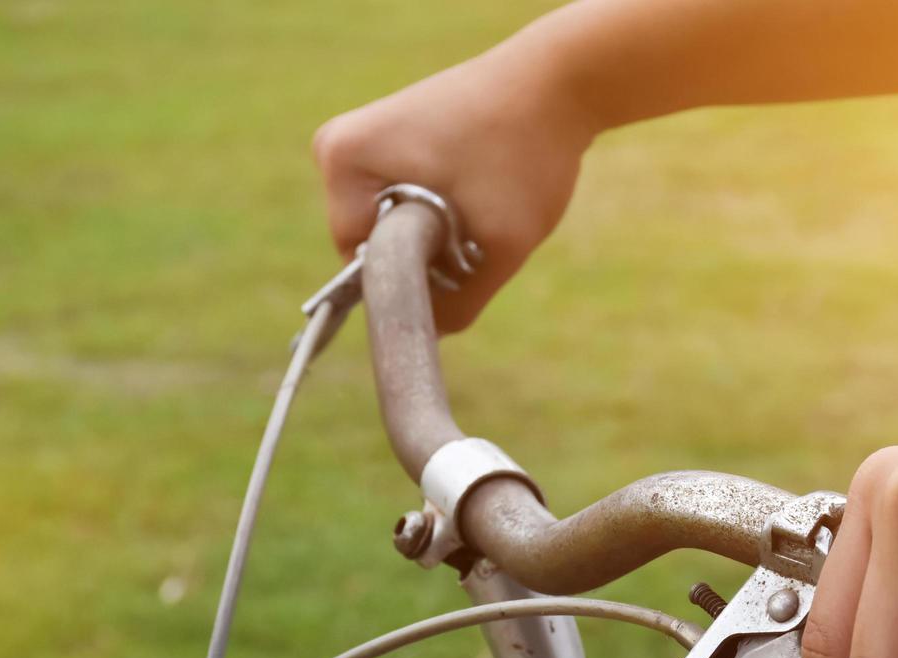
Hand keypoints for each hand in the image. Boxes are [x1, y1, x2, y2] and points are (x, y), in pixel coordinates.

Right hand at [312, 43, 593, 332]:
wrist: (560, 79)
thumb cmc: (525, 150)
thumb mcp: (499, 244)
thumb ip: (461, 303)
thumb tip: (429, 337)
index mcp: (343, 161)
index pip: (362, 265)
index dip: (413, 286)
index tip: (463, 274)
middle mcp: (337, 147)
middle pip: (376, 248)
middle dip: (428, 259)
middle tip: (480, 236)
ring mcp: (362, 139)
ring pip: (395, 229)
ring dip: (440, 238)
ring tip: (485, 208)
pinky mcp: (391, 139)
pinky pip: (406, 203)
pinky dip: (445, 214)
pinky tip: (482, 193)